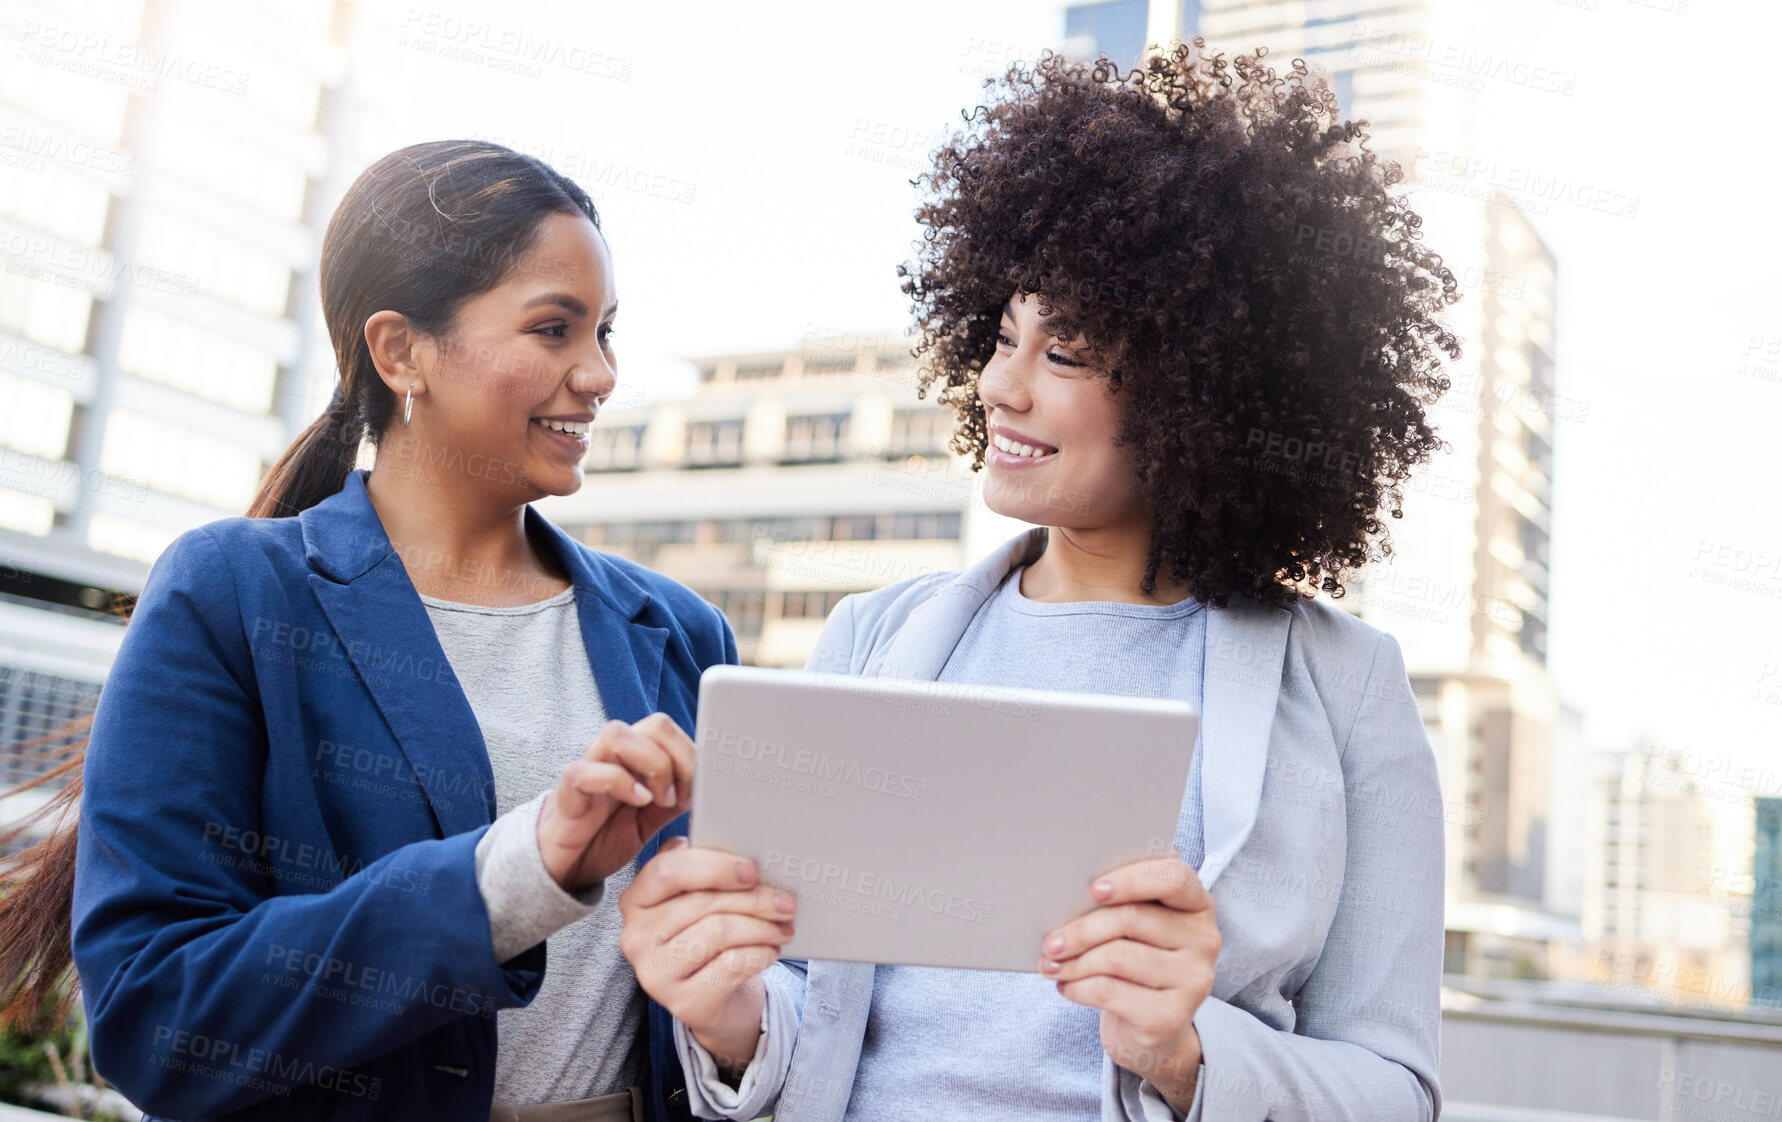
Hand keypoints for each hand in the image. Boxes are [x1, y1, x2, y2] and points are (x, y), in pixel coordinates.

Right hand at [536, 713, 692, 890]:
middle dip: (680, 757)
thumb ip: (678, 799)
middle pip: (655, 724)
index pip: (673, 730)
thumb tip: (716, 793)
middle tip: (682, 796)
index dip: (694, 752)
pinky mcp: (567, 794)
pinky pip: (584, 771)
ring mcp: (589, 770)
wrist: (564, 867)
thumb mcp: (654, 818)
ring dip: (652, 764)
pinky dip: (617, 782)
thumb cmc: (606, 836)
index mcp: (639, 757)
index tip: (706, 788)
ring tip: (660, 800)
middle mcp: (615, 756)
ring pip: (618, 734)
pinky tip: (638, 802)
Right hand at [618, 838, 797, 1074]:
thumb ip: (705, 871)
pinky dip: (760, 953)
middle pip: (702, 902)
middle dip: (754, 899)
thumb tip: (744, 854)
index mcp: (636, 900)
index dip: (713, 866)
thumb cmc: (706, 937)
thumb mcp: (699, 900)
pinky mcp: (684, 1003)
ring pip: (720, 932)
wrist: (713, 1000)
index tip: (752, 870)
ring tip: (783, 927)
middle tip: (786, 902)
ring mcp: (656, 974)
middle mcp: (636, 938)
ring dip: (762, 927)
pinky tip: (770, 950)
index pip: (667, 871)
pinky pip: (733, 965)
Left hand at [1039, 852, 1218, 1109]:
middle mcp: (1205, 939)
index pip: (1175, 878)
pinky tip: (1067, 987)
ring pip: (1116, 956)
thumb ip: (1123, 899)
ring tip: (1052, 965)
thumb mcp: (1136, 927)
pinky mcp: (1172, 1016)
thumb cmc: (1137, 962)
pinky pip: (1109, 991)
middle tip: (1051, 941)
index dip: (1132, 880)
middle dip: (1081, 929)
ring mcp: (1193, 980)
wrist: (1152, 1031)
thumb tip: (1072, 883)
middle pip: (1132, 918)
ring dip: (1074, 962)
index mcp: (1197, 904)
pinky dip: (1078, 987)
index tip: (1094, 889)